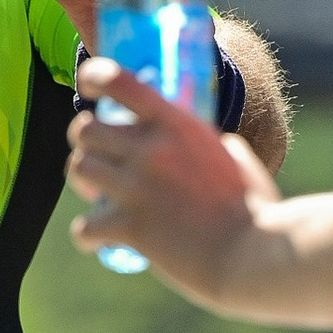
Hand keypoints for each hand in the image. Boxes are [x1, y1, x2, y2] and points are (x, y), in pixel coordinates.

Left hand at [25, 0, 275, 294]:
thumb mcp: (237, 159)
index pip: (118, 80)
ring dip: (84, 185)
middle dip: (85, 145)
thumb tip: (216, 145)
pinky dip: (87, 237)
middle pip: (84, 130)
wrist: (251, 255)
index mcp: (177, 124)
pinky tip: (100, 242)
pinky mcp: (130, 227)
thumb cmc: (254, 210)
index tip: (87, 88)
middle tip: (101, 163)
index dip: (92, 77)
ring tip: (100, 199)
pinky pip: (83, 227)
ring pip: (78, 169)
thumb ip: (215, 144)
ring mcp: (137, 187)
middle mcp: (151, 148)